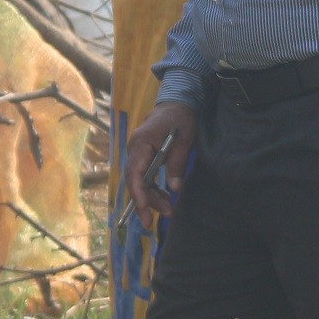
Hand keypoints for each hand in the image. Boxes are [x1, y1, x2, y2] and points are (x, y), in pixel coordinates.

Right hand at [123, 102, 197, 221]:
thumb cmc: (180, 118)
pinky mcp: (142, 155)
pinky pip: (143, 175)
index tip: (145, 210)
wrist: (176, 103)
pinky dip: (152, 188)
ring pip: (138, 180)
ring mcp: (137, 152)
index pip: (135, 172)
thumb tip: (174, 189)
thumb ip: (177, 163)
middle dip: (146, 201)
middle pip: (135, 180)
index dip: (138, 193)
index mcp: (141, 143)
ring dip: (151, 196)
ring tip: (168, 209)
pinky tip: (164, 197)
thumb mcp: (184, 140)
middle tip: (163, 216)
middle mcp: (134, 149)